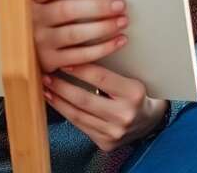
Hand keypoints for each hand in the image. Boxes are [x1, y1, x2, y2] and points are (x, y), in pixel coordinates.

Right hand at [31, 0, 128, 72]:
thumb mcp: (36, 0)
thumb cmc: (36, 18)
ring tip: (122, 21)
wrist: (19, 51)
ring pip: (75, 34)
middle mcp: (32, 20)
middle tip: (120, 4)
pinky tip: (118, 41)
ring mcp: (39, 42)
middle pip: (67, 10)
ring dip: (103, 28)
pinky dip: (102, 49)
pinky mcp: (49, 61)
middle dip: (97, 7)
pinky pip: (80, 56)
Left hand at [42, 64, 168, 150]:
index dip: (80, 68)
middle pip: (84, 99)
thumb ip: (109, 70)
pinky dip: (65, 113)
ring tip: (46, 88)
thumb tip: (79, 54)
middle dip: (61, 86)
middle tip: (47, 75)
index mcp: (134, 93)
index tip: (64, 61)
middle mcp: (125, 115)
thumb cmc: (137, 93)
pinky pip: (80, 126)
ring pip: (78, 115)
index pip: (101, 78)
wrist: (150, 121)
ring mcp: (114, 132)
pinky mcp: (106, 143)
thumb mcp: (131, 77)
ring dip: (58, 100)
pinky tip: (56, 103)